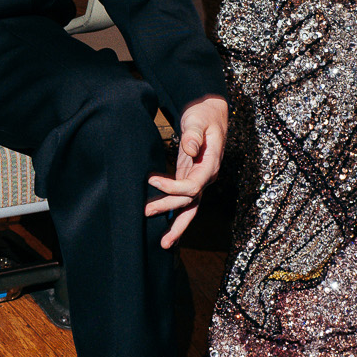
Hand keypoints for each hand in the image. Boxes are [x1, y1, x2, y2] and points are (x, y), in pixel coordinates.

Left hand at [146, 95, 227, 247]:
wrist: (210, 113)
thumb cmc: (203, 115)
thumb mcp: (198, 120)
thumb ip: (193, 134)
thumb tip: (189, 147)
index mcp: (210, 165)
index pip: (193, 186)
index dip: (172, 187)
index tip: (152, 181)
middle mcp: (207, 176)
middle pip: (190, 202)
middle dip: (171, 212)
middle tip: (146, 214)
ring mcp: (200, 180)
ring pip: (190, 208)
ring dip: (177, 225)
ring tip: (164, 243)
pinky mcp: (191, 178)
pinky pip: (184, 200)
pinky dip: (176, 213)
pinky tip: (167, 227)